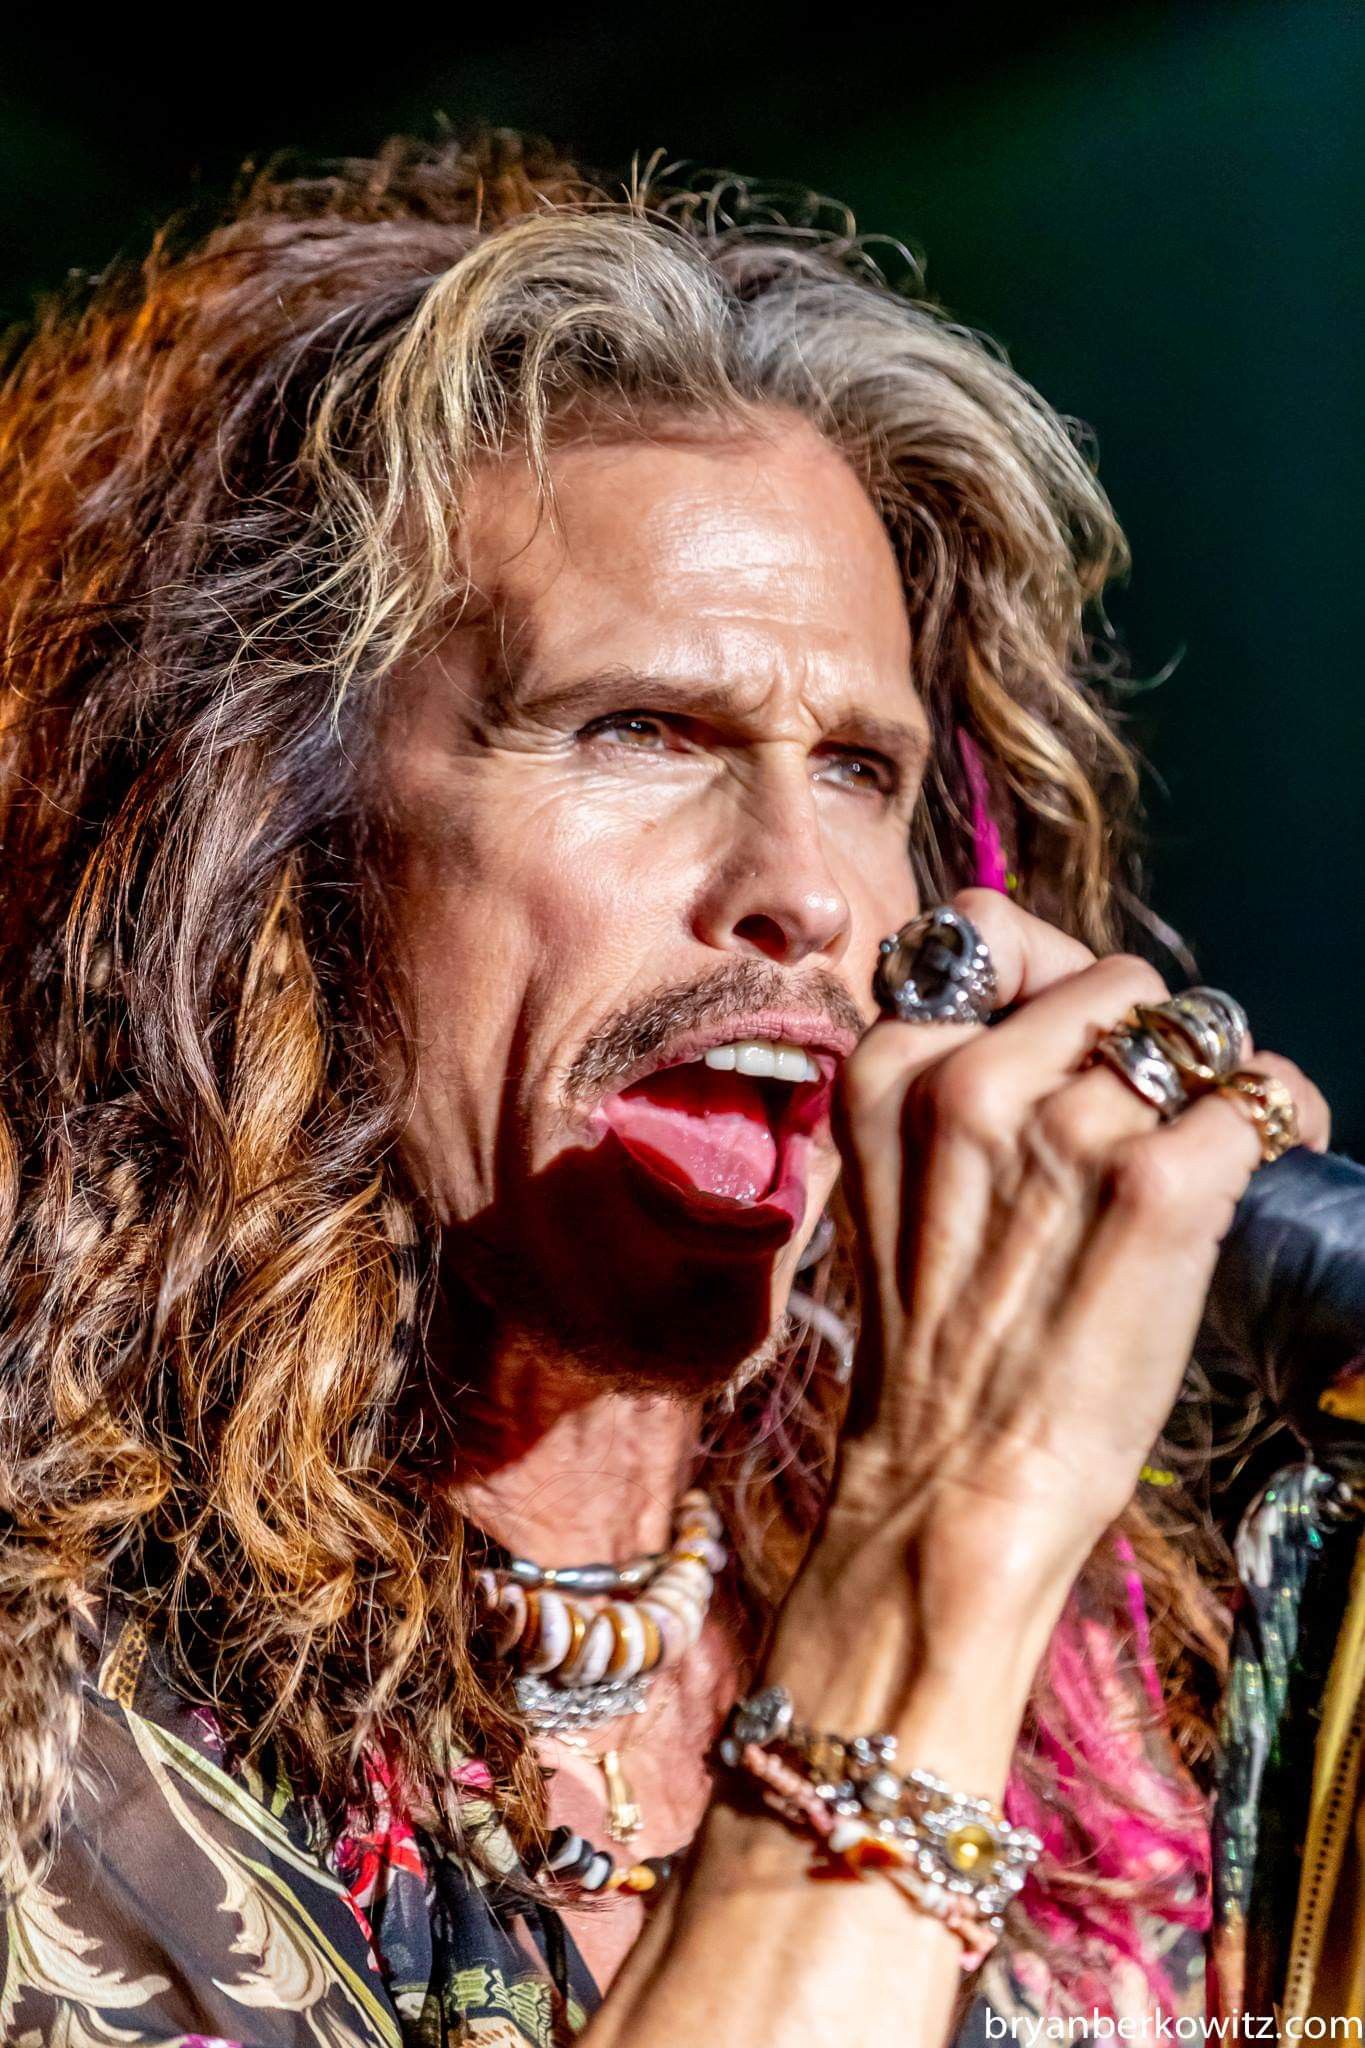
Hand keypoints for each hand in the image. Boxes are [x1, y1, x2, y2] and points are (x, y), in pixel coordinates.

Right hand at [802, 890, 1330, 1647]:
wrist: (956, 1481)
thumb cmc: (936, 1345)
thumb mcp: (887, 1179)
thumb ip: (942, 1076)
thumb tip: (1052, 993)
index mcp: (888, 1071)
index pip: (983, 932)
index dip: (1044, 981)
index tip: (1065, 1042)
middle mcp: (971, 1082)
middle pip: (1112, 980)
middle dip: (1136, 1041)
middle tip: (1133, 1126)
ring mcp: (1068, 1130)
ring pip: (1193, 1030)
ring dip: (1210, 1086)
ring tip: (1193, 1158)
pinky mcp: (1158, 1187)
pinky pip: (1261, 1096)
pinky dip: (1283, 1122)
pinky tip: (1261, 1167)